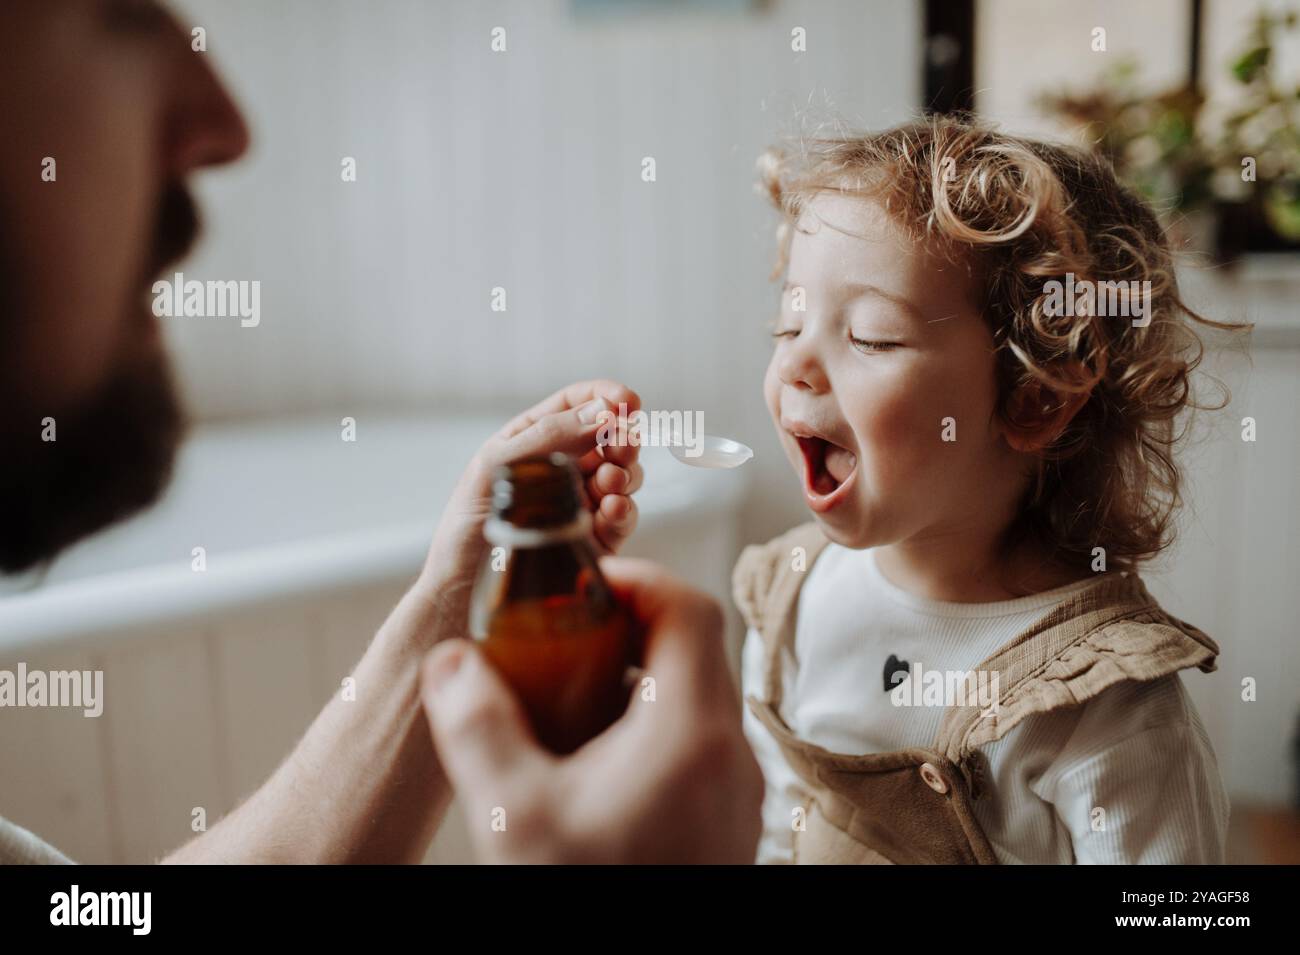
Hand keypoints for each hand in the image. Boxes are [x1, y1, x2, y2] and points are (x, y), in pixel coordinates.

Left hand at [413, 380, 643, 635]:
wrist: (462, 597)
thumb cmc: (465, 530)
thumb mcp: (494, 469)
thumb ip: (547, 437)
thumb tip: (599, 412)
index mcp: (532, 441)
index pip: (577, 405)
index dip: (606, 397)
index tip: (629, 401)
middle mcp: (560, 469)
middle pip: (609, 438)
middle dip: (623, 436)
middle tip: (622, 444)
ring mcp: (578, 504)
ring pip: (623, 476)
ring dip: (625, 473)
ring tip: (610, 483)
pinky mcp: (592, 541)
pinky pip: (622, 517)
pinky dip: (625, 508)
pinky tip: (612, 510)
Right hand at [419, 558, 763, 863]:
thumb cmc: (592, 898)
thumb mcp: (511, 816)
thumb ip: (475, 725)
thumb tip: (449, 661)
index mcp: (692, 730)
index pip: (687, 606)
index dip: (632, 580)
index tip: (578, 588)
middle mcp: (730, 751)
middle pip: (693, 646)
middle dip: (623, 628)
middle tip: (561, 637)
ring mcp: (736, 788)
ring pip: (695, 695)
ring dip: (635, 678)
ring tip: (566, 697)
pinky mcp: (726, 819)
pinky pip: (695, 741)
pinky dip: (648, 726)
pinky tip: (590, 761)